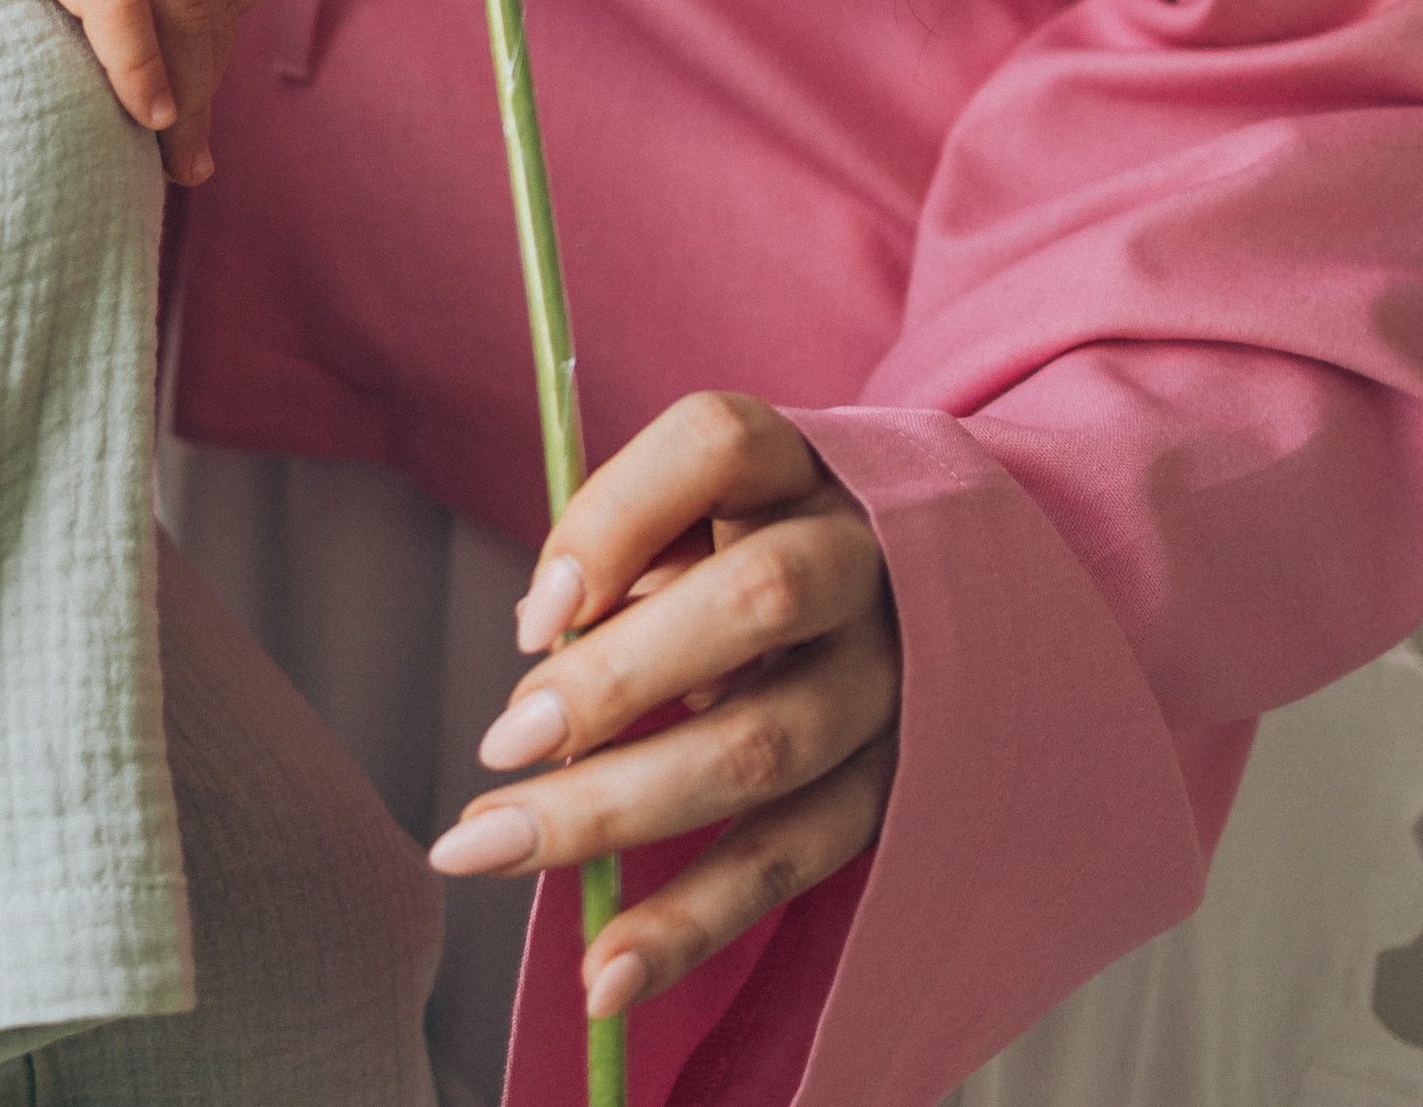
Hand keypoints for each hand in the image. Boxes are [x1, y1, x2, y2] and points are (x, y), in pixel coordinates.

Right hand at [0, 0, 257, 181]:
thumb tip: (166, 49)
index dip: (217, 57)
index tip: (189, 115)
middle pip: (213, 8)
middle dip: (207, 93)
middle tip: (185, 163)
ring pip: (182, 12)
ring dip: (186, 99)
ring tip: (168, 159)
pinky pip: (121, 4)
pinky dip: (143, 66)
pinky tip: (147, 115)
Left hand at [429, 393, 899, 1021]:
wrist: (933, 591)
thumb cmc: (754, 540)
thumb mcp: (697, 507)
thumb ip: (624, 545)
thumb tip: (545, 636)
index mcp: (796, 466)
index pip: (715, 446)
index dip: (613, 521)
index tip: (534, 614)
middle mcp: (860, 562)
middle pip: (756, 602)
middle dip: (617, 680)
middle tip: (501, 742)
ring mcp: (888, 680)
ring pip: (765, 746)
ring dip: (618, 809)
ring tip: (489, 848)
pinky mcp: (894, 790)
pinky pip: (792, 862)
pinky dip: (691, 927)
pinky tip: (603, 977)